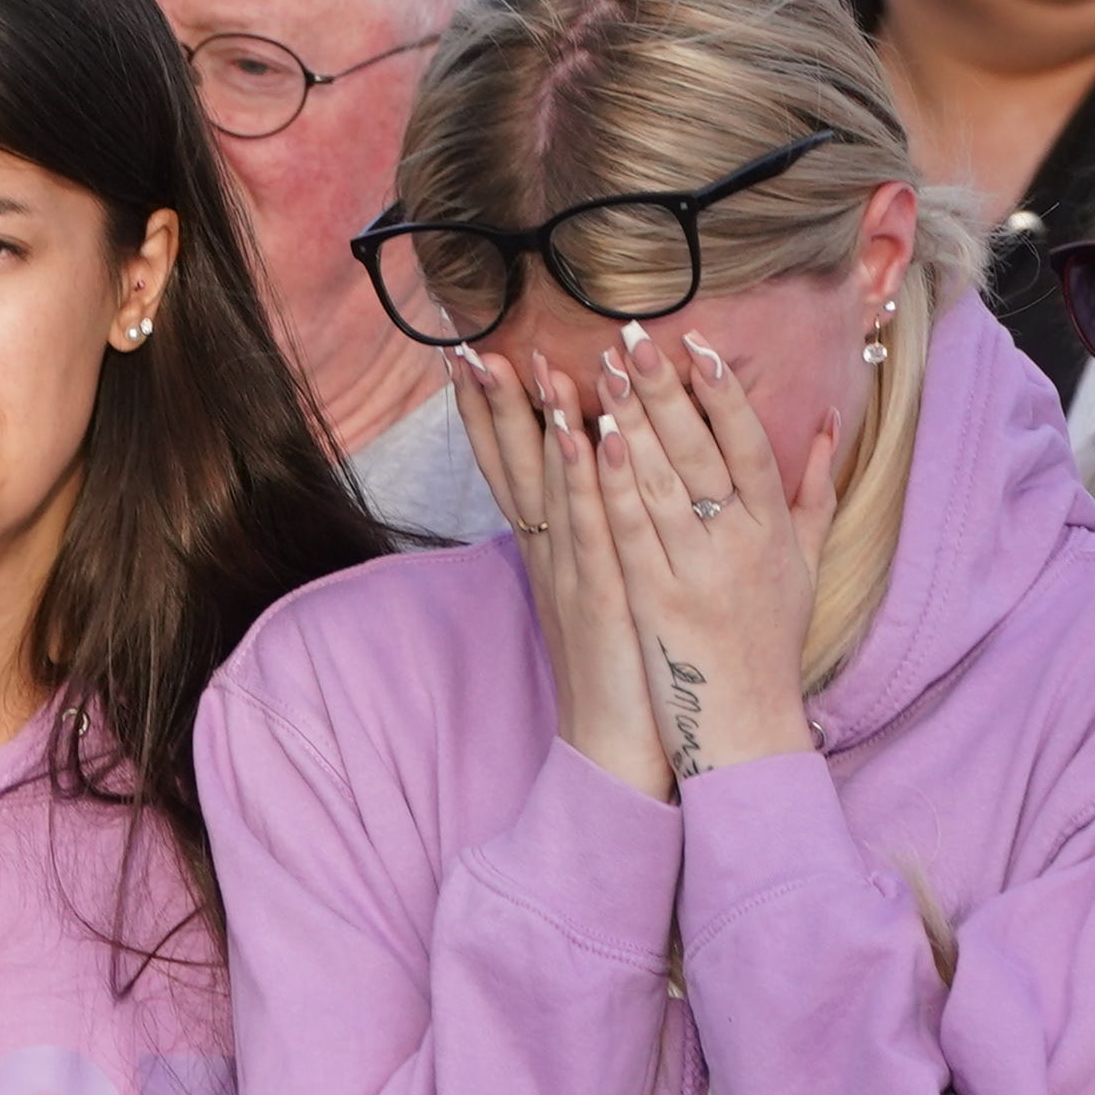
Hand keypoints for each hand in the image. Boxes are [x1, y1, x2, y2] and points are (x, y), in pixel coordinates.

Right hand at [454, 344, 664, 800]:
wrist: (617, 748)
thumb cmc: (622, 667)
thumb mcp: (602, 589)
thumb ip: (596, 536)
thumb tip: (595, 487)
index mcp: (551, 553)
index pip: (514, 469)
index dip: (491, 415)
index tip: (473, 357)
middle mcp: (550, 557)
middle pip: (515, 468)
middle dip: (494, 407)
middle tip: (473, 346)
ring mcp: (571, 575)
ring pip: (549, 489)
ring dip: (537, 424)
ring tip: (528, 364)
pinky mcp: (601, 598)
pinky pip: (590, 529)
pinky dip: (582, 481)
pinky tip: (583, 436)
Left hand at [589, 326, 828, 777]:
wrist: (742, 725)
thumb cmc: (769, 640)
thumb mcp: (806, 564)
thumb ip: (816, 490)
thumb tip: (830, 422)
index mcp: (775, 530)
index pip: (751, 445)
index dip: (723, 393)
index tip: (698, 343)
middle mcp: (740, 544)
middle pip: (700, 452)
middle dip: (665, 390)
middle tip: (632, 335)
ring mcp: (696, 572)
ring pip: (661, 482)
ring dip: (629, 421)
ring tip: (599, 369)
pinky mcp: (655, 599)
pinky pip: (631, 531)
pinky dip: (614, 483)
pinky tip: (593, 441)